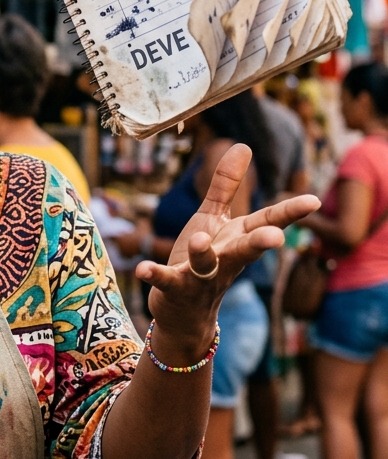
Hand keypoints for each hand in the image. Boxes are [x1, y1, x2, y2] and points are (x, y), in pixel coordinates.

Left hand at [138, 143, 318, 362]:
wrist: (185, 313)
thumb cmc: (204, 258)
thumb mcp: (214, 219)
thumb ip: (226, 186)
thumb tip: (244, 145)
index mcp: (237, 239)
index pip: (268, 223)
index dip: (291, 212)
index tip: (315, 200)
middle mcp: (225, 260)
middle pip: (246, 250)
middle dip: (260, 243)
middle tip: (275, 238)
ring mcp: (201, 277)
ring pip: (207, 266)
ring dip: (204, 254)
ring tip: (200, 239)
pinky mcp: (174, 289)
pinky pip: (166, 282)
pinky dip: (156, 275)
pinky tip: (143, 269)